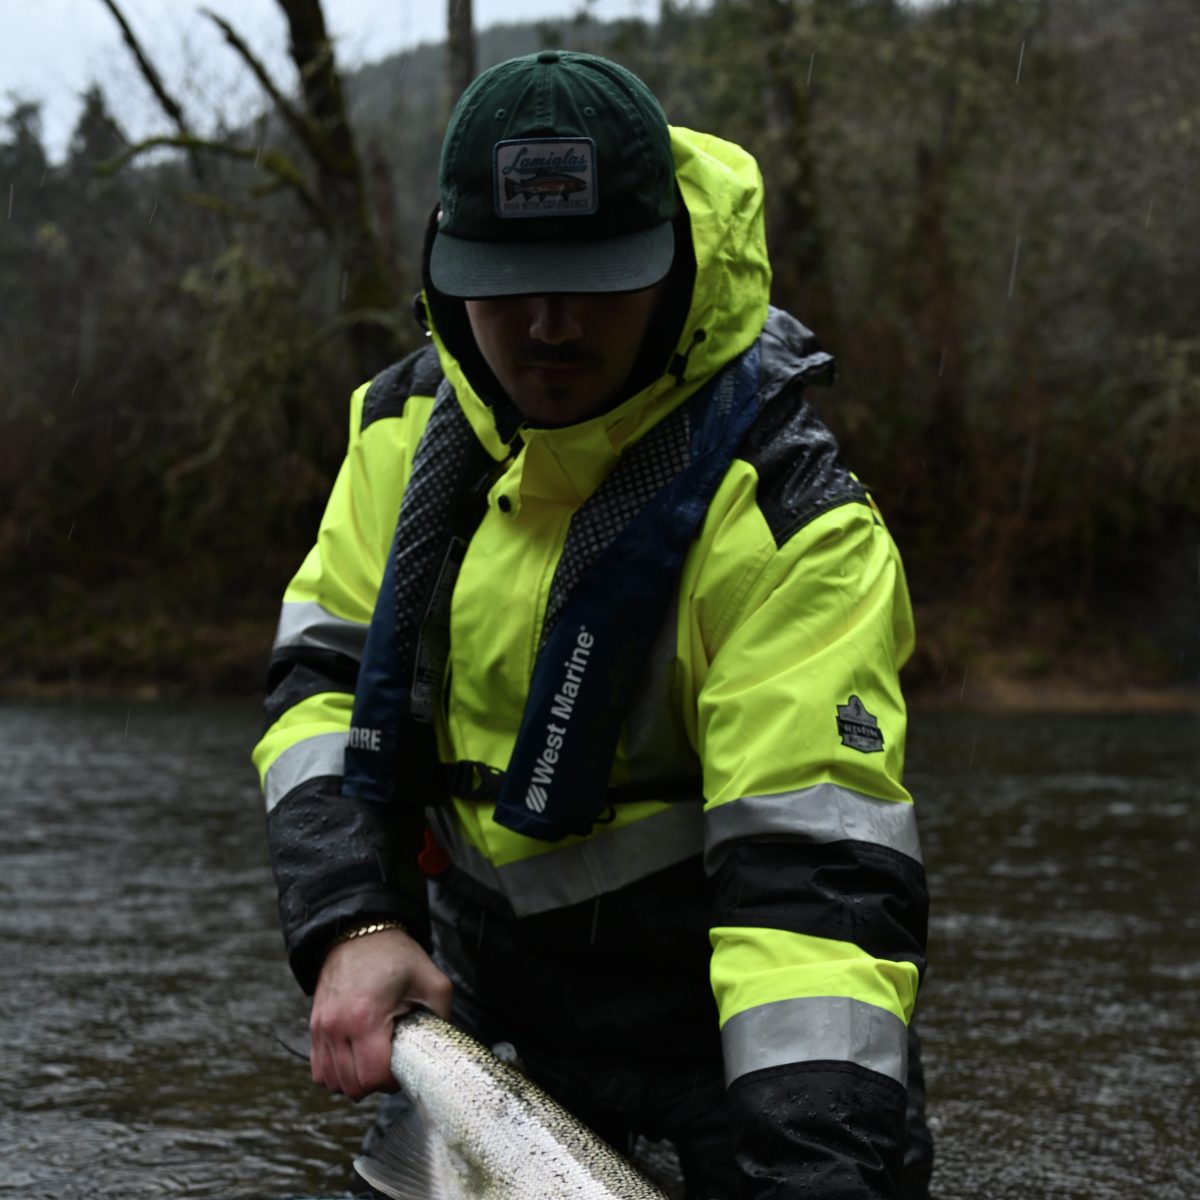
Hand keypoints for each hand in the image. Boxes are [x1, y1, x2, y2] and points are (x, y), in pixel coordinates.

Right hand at [309, 927, 451, 1099]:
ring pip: (332, 1082)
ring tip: (373, 1062)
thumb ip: (442, 1018)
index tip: (403, 1067)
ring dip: (355, 1081)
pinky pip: (319, 1070)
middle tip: (391, 1065)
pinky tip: (355, 1060)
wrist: (360, 931)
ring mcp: (321, 1027)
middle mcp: (337, 1026)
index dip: (392, 1082)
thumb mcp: (433, 982)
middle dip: (375, 1084)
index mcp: (366, 1017)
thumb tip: (443, 1048)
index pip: (372, 1077)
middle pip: (351, 1086)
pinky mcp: (314, 1026)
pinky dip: (336, 1074)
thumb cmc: (396, 955)